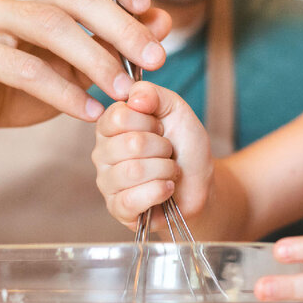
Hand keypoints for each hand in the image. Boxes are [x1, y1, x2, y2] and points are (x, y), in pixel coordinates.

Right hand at [0, 0, 171, 157]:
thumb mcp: (77, 62)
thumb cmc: (18, 85)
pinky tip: (90, 113)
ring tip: (126, 91)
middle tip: (155, 60)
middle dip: (123, 27)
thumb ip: (115, 39)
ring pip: (51, 25)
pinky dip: (64, 93)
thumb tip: (162, 21)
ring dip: (97, 61)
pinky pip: (25, 68)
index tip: (148, 8)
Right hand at [93, 81, 212, 228]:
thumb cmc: (185, 148)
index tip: (160, 129)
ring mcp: (107, 182)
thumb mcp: (176, 110)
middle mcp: (102, 153)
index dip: (150, 122)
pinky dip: (159, 191)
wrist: (200, 184)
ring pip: (133, 172)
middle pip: (130, 144)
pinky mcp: (117, 208)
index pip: (119, 116)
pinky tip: (166, 189)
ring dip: (164, 170)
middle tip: (167, 153)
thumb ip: (154, 94)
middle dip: (162, 148)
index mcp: (110, 126)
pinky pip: (132, 199)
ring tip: (169, 171)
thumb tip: (133, 97)